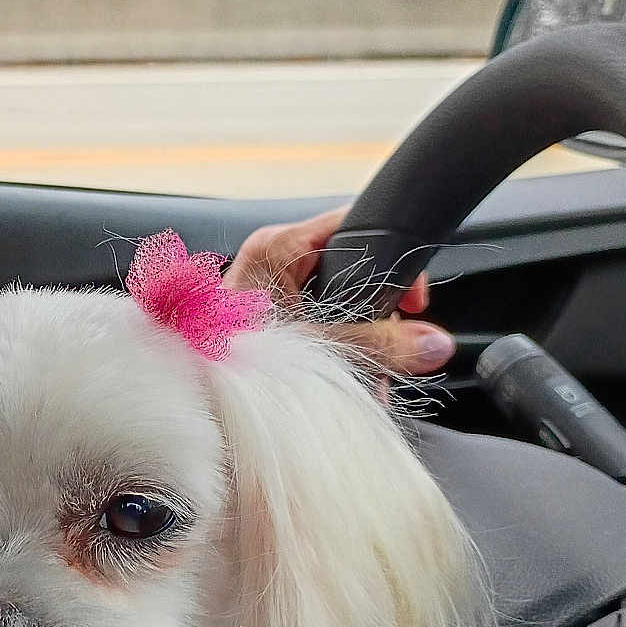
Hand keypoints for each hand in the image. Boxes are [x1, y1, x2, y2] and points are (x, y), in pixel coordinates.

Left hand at [223, 205, 454, 378]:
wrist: (193, 401)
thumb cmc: (230, 365)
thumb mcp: (316, 349)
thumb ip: (377, 344)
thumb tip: (432, 343)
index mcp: (279, 249)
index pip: (355, 225)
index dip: (392, 257)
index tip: (412, 299)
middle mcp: (274, 262)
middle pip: (354, 269)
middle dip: (379, 315)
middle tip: (393, 347)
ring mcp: (272, 292)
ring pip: (341, 303)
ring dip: (363, 342)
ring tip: (372, 375)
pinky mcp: (273, 322)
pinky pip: (323, 326)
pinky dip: (341, 353)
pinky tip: (351, 381)